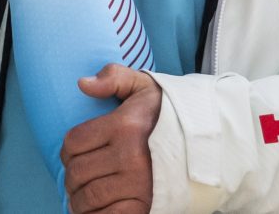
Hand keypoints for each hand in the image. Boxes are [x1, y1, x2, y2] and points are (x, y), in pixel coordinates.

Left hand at [62, 62, 160, 213]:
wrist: (210, 142)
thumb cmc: (170, 114)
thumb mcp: (145, 86)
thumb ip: (114, 77)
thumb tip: (83, 83)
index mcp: (124, 126)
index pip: (74, 142)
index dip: (68, 150)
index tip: (74, 154)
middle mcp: (130, 156)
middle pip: (78, 172)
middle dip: (71, 177)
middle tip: (77, 178)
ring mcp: (139, 184)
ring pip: (90, 197)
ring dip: (79, 200)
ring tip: (83, 196)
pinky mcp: (147, 205)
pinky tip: (95, 210)